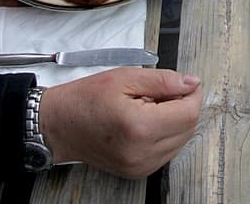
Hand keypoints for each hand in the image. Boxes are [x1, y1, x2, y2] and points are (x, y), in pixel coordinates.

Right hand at [39, 68, 202, 177]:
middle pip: (188, 128)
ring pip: (181, 141)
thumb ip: (164, 81)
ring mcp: (140, 166)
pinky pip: (167, 151)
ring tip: (148, 108)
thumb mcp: (125, 77)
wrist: (58, 125)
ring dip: (173, 121)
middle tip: (160, 93)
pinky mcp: (138, 172)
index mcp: (139, 127)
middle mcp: (141, 152)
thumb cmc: (84, 100)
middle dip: (182, 106)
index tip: (185, 83)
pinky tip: (145, 123)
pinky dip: (164, 135)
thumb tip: (191, 83)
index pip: (189, 114)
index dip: (192, 94)